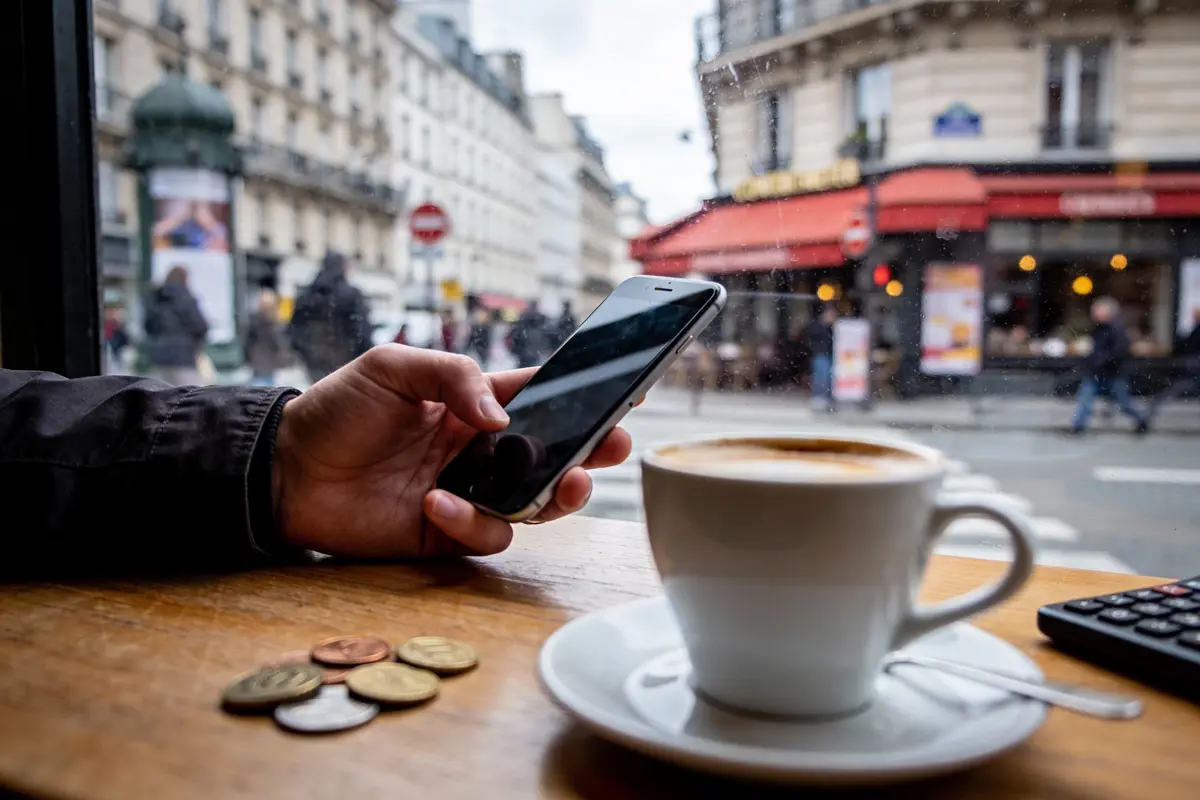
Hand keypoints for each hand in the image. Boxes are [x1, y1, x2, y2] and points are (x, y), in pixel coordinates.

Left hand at [271, 345, 632, 557]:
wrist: (283, 469)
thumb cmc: (337, 408)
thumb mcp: (392, 367)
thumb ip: (454, 376)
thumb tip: (505, 417)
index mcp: (473, 405)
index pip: (541, 397)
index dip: (584, 396)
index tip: (628, 393)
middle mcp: (480, 451)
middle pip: (553, 454)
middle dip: (591, 452)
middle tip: (614, 447)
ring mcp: (467, 494)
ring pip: (534, 503)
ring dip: (552, 496)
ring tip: (560, 484)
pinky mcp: (445, 534)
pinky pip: (484, 535)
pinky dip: (471, 522)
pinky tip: (436, 503)